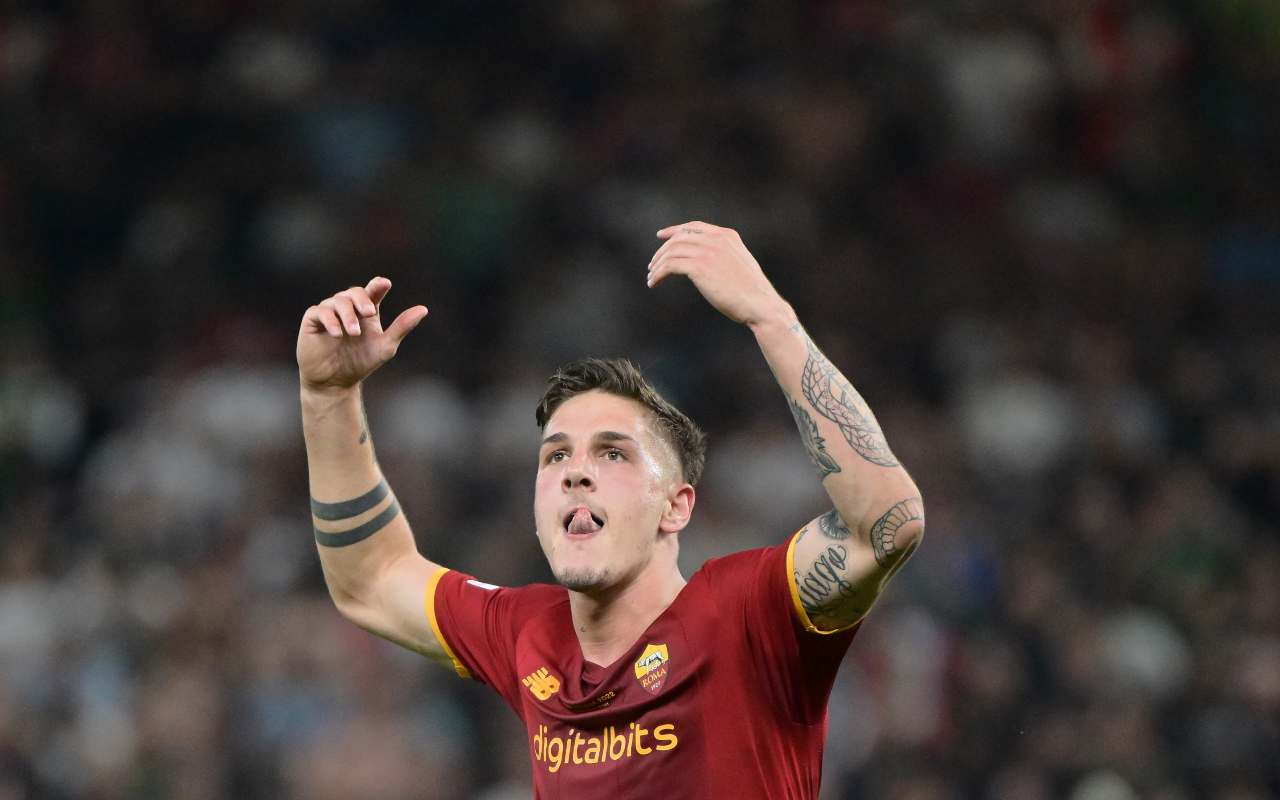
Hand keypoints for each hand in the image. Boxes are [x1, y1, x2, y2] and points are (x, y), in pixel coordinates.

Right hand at [297, 277, 427, 392]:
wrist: (335, 382)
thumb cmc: (361, 363)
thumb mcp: (385, 346)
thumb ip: (402, 327)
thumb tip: (423, 309)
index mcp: (366, 311)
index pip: (372, 291)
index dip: (377, 285)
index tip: (384, 284)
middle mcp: (348, 308)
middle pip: (354, 292)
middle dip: (362, 299)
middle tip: (369, 312)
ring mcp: (329, 312)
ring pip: (338, 300)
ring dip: (347, 314)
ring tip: (353, 333)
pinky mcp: (313, 320)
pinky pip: (320, 311)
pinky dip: (330, 320)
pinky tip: (337, 333)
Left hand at [648, 221, 790, 326]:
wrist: (761, 305)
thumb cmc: (752, 293)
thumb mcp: (739, 265)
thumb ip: (723, 257)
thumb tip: (703, 264)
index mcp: (727, 236)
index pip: (694, 226)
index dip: (675, 230)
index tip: (662, 236)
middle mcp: (716, 239)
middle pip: (679, 238)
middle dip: (662, 251)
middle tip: (653, 265)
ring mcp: (708, 251)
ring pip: (672, 251)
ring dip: (658, 264)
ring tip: (652, 277)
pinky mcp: (699, 267)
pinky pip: (670, 266)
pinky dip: (658, 274)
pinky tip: (654, 283)